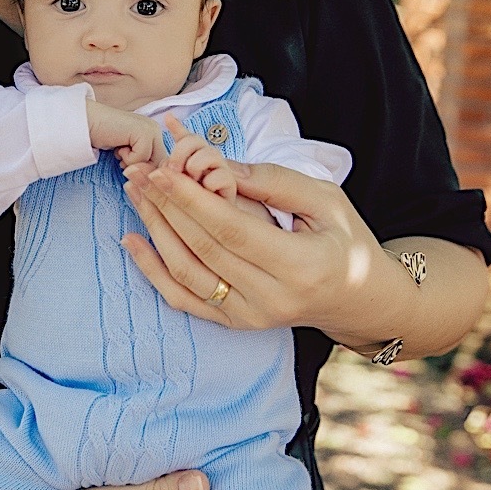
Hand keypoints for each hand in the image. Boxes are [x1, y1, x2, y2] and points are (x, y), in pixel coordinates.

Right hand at [86, 99, 166, 169]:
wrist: (86, 123)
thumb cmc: (103, 137)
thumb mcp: (127, 152)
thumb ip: (141, 161)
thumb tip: (152, 178)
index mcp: (153, 133)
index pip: (161, 164)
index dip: (144, 171)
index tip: (126, 163)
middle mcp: (155, 129)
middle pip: (160, 165)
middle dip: (140, 169)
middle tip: (122, 161)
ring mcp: (151, 130)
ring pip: (152, 163)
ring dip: (133, 164)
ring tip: (121, 152)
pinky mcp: (143, 132)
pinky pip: (142, 158)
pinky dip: (127, 158)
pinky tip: (118, 146)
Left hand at [121, 117, 386, 338]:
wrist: (358, 300)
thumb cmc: (345, 241)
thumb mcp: (326, 200)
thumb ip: (273, 182)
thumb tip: (217, 165)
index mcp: (301, 265)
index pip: (232, 230)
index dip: (192, 200)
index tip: (161, 170)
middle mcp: (272, 298)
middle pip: (203, 249)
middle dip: (165, 206)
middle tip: (138, 172)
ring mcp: (250, 316)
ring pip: (187, 274)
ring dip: (154, 231)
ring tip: (134, 193)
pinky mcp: (235, 323)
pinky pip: (184, 299)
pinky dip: (153, 271)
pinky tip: (132, 240)